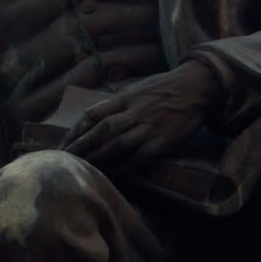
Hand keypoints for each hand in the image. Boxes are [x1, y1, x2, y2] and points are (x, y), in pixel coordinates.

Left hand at [60, 60, 222, 167]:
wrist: (197, 86)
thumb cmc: (164, 88)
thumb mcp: (137, 89)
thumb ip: (118, 103)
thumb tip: (96, 117)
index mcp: (124, 98)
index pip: (93, 114)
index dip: (76, 130)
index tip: (63, 144)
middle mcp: (134, 112)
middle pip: (102, 130)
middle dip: (81, 146)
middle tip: (65, 160)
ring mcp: (149, 126)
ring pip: (118, 144)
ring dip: (100, 157)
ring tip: (85, 169)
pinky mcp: (164, 139)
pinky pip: (142, 156)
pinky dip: (129, 166)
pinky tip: (118, 175)